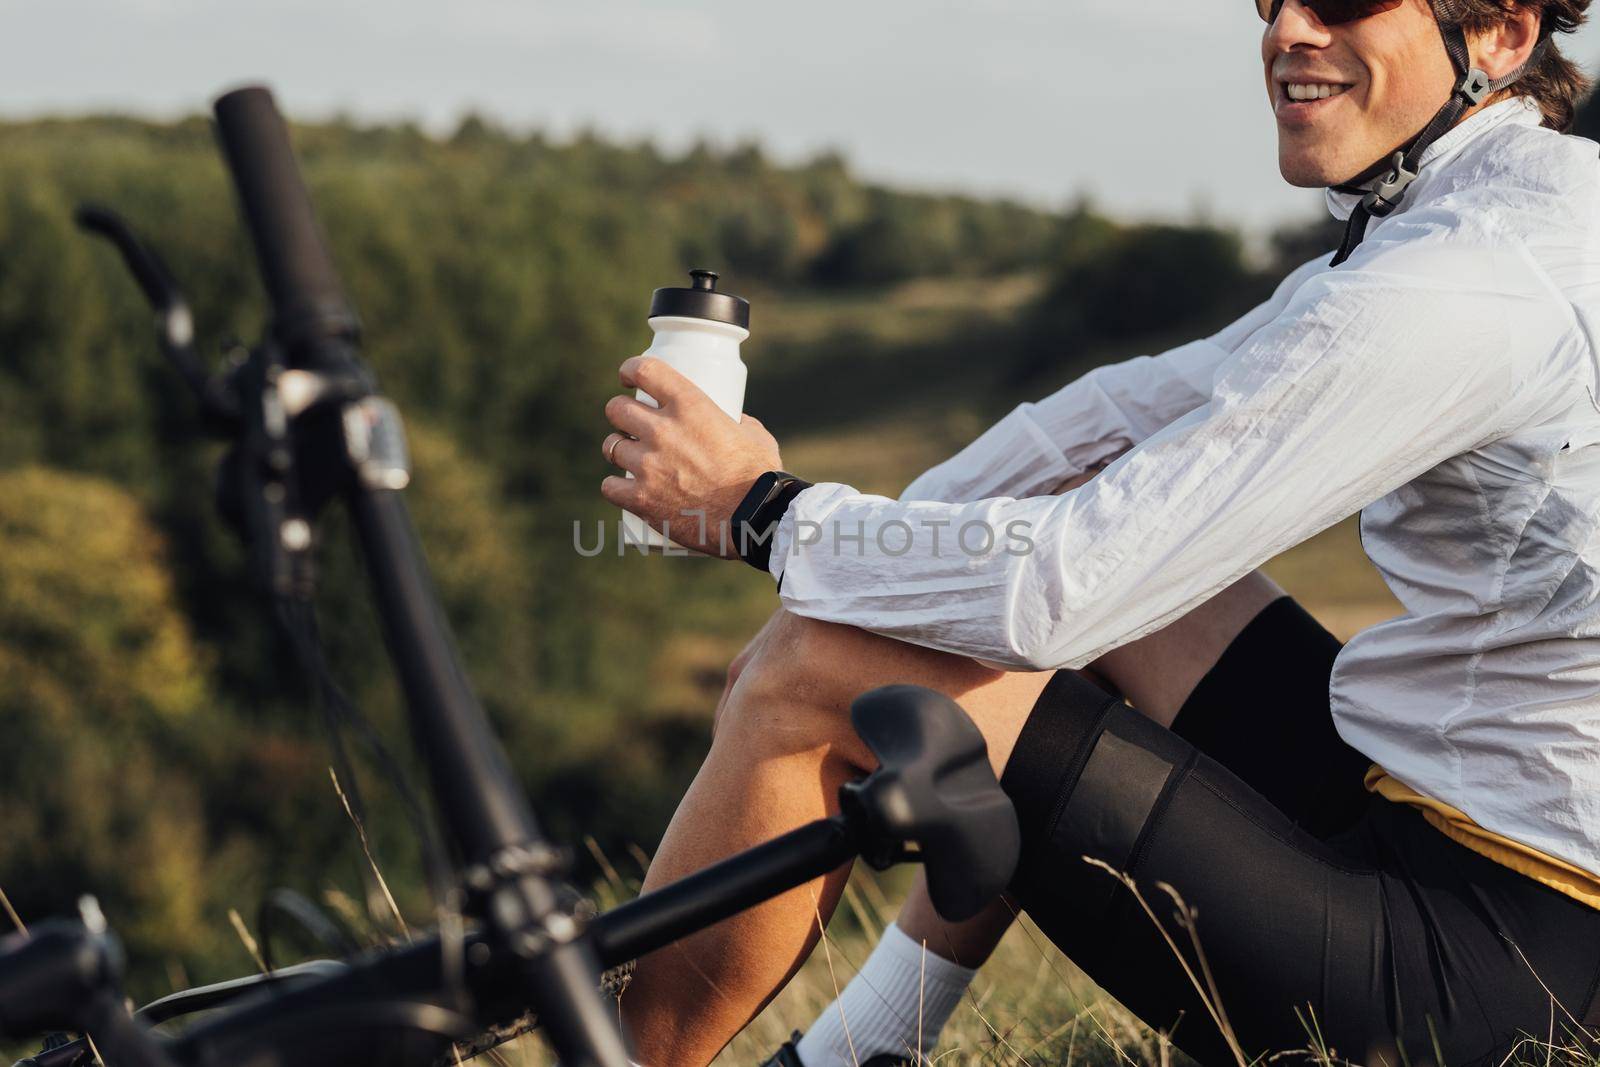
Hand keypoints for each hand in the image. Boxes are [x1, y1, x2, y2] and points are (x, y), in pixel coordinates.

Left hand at [600, 356, 782, 557]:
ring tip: (630, 458)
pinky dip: (615, 487)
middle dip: (621, 413)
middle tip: (631, 424)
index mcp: (690, 405)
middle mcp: (663, 430)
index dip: (629, 370)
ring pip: (611, 446)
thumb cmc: (760, 477)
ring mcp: (648, 465)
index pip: (644, 370)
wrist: (754, 519)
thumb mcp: (754, 436)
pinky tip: (623, 488)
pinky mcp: (640, 498)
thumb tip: (732, 422)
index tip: (628, 378)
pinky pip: (609, 486)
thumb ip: (738, 423)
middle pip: (617, 408)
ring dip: (618, 450)